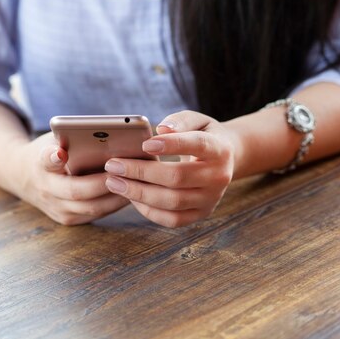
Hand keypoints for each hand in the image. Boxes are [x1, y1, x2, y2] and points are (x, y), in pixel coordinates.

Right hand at [11, 132, 128, 224]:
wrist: (24, 177)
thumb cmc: (50, 151)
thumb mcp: (54, 139)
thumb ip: (73, 137)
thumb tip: (108, 134)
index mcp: (40, 164)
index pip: (45, 160)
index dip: (53, 157)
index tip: (60, 152)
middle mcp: (46, 190)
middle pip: (76, 191)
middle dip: (103, 183)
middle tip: (126, 172)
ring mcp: (56, 209)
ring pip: (91, 208)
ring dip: (115, 197)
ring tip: (135, 184)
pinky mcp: (67, 220)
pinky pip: (95, 214)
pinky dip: (113, 204)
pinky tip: (130, 193)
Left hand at [104, 110, 236, 227]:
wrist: (226, 159)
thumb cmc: (203, 135)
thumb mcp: (197, 120)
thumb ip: (180, 121)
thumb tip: (161, 129)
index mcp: (220, 149)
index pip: (197, 145)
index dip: (171, 144)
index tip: (144, 144)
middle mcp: (219, 177)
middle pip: (177, 178)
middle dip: (141, 172)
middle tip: (113, 165)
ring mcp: (211, 200)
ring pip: (172, 202)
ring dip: (138, 193)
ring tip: (114, 182)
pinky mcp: (201, 214)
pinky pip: (172, 219)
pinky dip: (148, 210)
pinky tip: (130, 196)